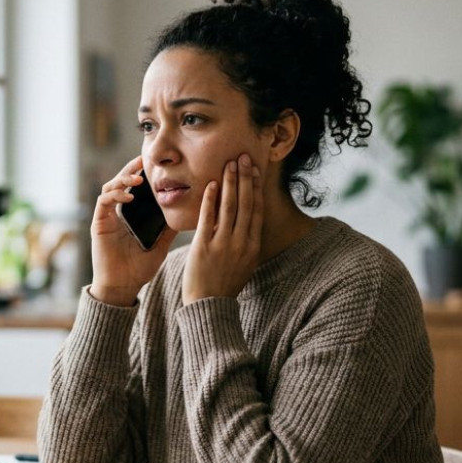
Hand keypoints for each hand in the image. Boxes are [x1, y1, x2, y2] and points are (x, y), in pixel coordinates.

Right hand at [90, 156, 176, 305]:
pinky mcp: (98, 223)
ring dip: (123, 180)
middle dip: (130, 170)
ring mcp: (105, 218)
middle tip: (143, 160)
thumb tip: (185, 215)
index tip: (152, 165)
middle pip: (119, 183)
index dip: (139, 174)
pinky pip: (104, 202)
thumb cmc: (138, 270)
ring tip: (138, 178)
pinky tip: (129, 196)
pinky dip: (115, 195)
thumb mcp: (160, 246)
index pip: (132, 189)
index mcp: (128, 217)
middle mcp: (115, 214)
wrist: (122, 288)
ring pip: (109, 188)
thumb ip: (168, 230)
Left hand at [183, 154, 262, 304]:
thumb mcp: (244, 263)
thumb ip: (246, 242)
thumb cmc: (225, 284)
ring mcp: (223, 244)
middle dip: (245, 178)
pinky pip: (208, 218)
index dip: (256, 187)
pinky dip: (210, 200)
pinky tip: (211, 184)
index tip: (255, 170)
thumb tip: (248, 221)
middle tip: (244, 157)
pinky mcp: (204, 247)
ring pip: (229, 207)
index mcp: (252, 246)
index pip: (256, 210)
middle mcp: (241, 242)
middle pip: (246, 203)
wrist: (209, 305)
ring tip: (229, 164)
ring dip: (230, 183)